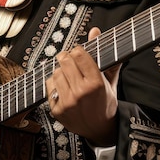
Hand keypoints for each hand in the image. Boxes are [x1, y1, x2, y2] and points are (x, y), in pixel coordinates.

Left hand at [46, 27, 120, 145]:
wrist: (99, 129)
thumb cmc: (105, 102)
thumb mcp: (110, 80)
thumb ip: (104, 55)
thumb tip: (95, 30)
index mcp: (96, 83)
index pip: (79, 54)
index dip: (78, 50)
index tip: (80, 54)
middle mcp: (80, 93)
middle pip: (64, 60)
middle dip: (67, 57)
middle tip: (71, 61)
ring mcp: (67, 102)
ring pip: (55, 72)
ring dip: (61, 71)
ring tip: (69, 76)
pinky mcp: (56, 109)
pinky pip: (49, 86)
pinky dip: (55, 83)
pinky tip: (64, 87)